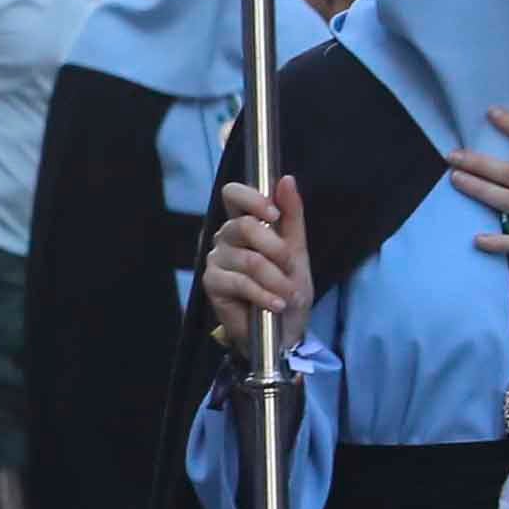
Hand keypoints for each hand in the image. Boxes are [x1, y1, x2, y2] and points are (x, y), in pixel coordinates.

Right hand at [199, 177, 311, 353]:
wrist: (284, 329)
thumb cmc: (288, 288)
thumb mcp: (297, 250)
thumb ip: (292, 215)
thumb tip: (286, 179)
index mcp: (244, 222)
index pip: (234, 194)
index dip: (252, 198)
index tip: (274, 215)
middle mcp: (225, 236)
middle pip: (244, 225)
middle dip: (277, 251)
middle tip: (290, 269)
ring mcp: (216, 259)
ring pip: (249, 258)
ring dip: (276, 280)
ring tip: (286, 295)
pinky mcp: (212, 283)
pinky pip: (240, 282)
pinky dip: (263, 295)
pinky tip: (274, 305)